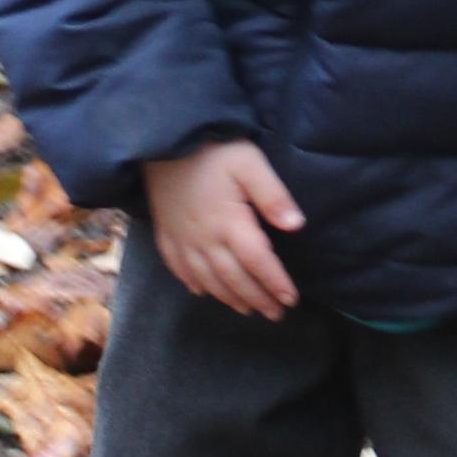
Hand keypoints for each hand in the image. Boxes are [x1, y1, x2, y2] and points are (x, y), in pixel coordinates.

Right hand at [145, 135, 304, 316]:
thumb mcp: (249, 163)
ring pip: (208, 279)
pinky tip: (202, 292)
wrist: (160, 141)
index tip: (291, 300)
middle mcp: (205, 239)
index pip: (258, 261)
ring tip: (247, 310)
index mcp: (230, 223)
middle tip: (276, 314)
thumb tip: (296, 226)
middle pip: (234, 277)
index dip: (275, 283)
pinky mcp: (165, 234)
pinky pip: (178, 268)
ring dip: (229, 298)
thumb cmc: (211, 150)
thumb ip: (272, 195)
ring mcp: (182, 239)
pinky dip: (193, 284)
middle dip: (257, 298)